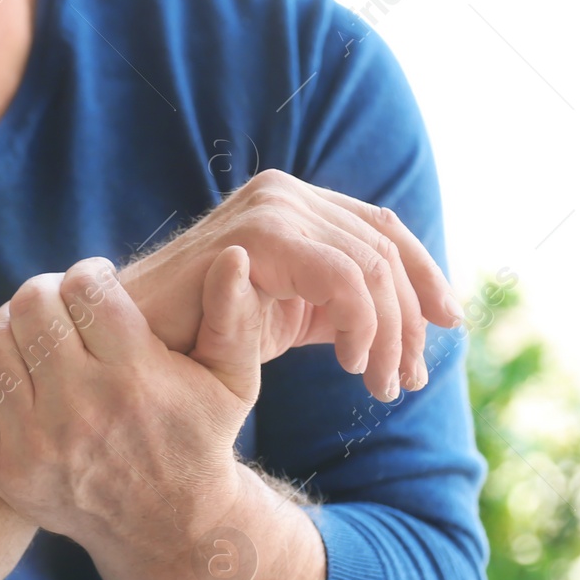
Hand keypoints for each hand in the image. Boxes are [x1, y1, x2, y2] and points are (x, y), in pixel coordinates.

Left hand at [0, 250, 264, 579]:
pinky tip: (9, 366)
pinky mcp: (5, 468)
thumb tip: (234, 255)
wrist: (166, 528)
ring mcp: (37, 442)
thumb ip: (234, 317)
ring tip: (35, 332)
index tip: (98, 282)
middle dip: (46, 290)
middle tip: (60, 301)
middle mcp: (83, 409)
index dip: (89, 273)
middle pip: (32, 306)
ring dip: (10, 325)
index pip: (86, 289)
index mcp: (136, 378)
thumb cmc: (199, 439)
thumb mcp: (233, 382)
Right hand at [120, 170, 462, 401]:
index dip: (426, 276)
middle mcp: (285, 193)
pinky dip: (361, 325)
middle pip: (385, 249)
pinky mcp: (260, 237)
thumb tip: (410, 333)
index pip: (383, 228)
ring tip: (381, 386)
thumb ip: (338, 309)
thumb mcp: (285, 317)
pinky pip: (343, 278)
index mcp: (293, 204)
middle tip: (407, 381)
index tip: (449, 326)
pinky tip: (352, 365)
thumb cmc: (196, 338)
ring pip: (372, 267)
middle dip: (410, 322)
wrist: (130, 348)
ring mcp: (271, 208)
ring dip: (389, 335)